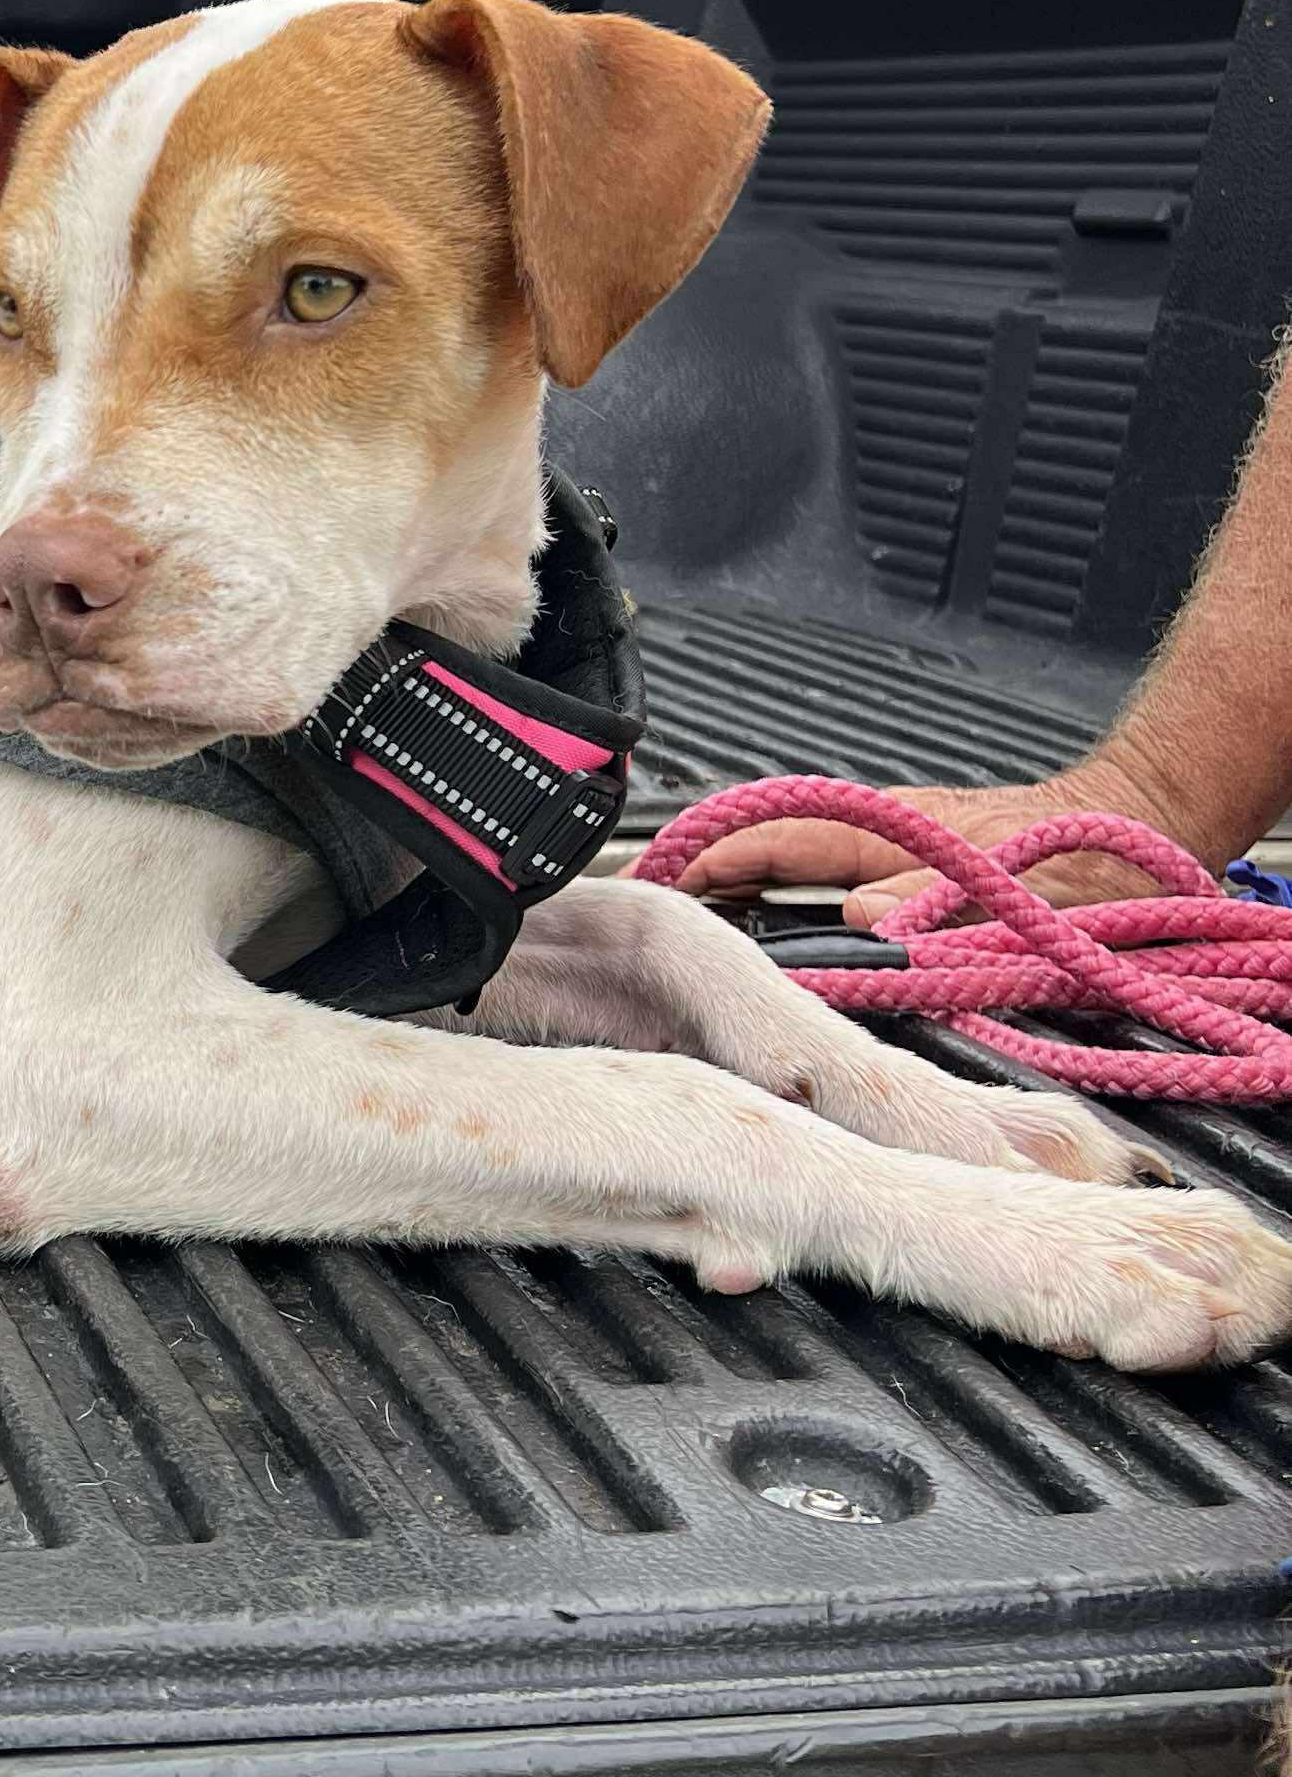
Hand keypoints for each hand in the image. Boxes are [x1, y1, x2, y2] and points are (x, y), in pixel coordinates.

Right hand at [669, 760, 1211, 928]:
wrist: (1137, 824)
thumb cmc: (1080, 853)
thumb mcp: (1012, 889)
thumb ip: (937, 901)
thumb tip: (862, 918)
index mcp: (878, 830)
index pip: (766, 837)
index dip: (703, 859)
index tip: (649, 886)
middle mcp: (866, 838)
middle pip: (755, 854)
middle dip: (694, 882)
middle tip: (638, 926)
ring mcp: (877, 855)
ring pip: (781, 875)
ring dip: (730, 903)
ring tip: (678, 944)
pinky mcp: (896, 878)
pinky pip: (815, 892)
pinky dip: (774, 914)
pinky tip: (762, 952)